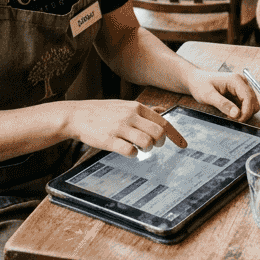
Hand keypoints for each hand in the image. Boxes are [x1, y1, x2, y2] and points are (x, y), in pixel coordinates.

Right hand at [65, 100, 186, 156]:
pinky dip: (133, 154)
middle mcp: (130, 115)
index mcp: (136, 107)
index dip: (175, 135)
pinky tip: (129, 152)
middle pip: (158, 132)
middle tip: (155, 146)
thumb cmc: (102, 111)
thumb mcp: (125, 105)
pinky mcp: (109, 139)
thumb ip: (145, 110)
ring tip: (141, 148)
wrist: (76, 115)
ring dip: (147, 148)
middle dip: (161, 143)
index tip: (183, 145)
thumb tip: (163, 109)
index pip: (163, 121)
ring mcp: (119, 127)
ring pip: (147, 141)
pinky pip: (129, 150)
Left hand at [185, 70, 259, 120]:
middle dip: (245, 113)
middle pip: (253, 101)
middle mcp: (242, 82)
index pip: (249, 97)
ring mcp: (242, 87)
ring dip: (244, 113)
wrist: (196, 80)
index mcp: (235, 80)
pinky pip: (246, 104)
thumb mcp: (208, 96)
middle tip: (232, 119)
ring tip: (230, 115)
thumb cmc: (200, 85)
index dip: (246, 112)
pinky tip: (230, 112)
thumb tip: (237, 114)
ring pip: (252, 104)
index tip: (238, 121)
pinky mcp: (240, 92)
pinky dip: (241, 111)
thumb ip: (223, 104)